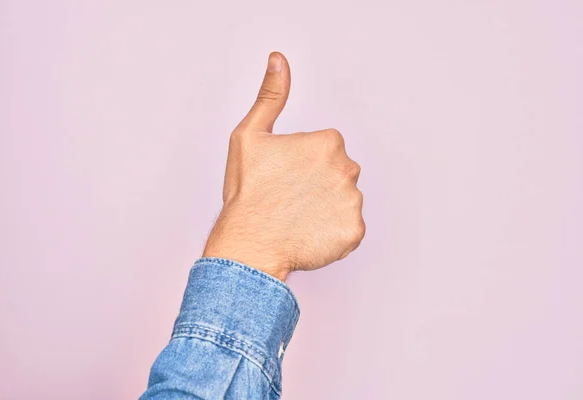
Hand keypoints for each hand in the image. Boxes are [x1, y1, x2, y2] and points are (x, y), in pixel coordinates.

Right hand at [203, 52, 364, 280]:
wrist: (248, 242)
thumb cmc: (247, 191)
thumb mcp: (250, 135)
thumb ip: (271, 96)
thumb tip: (279, 60)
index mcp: (328, 142)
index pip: (326, 149)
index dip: (302, 163)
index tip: (284, 176)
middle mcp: (348, 169)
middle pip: (338, 172)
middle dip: (319, 183)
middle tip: (289, 198)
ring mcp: (353, 202)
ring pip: (344, 200)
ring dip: (327, 207)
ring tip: (297, 217)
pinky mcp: (354, 232)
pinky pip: (348, 228)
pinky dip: (332, 232)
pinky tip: (308, 233)